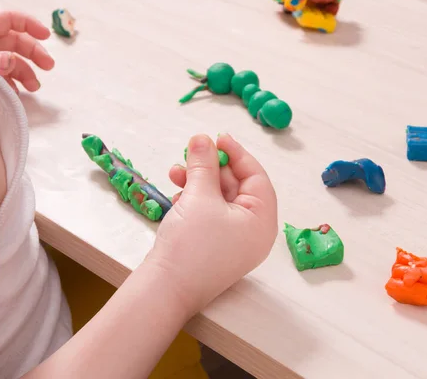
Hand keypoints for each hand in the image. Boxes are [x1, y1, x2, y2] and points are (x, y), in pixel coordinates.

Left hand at [0, 11, 54, 93]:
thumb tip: (14, 61)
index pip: (10, 20)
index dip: (30, 24)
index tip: (46, 35)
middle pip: (16, 41)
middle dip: (34, 53)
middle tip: (48, 66)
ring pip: (11, 60)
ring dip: (26, 72)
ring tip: (34, 87)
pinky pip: (2, 76)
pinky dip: (12, 84)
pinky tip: (16, 93)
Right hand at [147, 134, 277, 313]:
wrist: (165, 290)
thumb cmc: (190, 245)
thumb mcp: (199, 197)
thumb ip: (203, 164)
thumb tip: (202, 139)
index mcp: (262, 222)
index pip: (256, 177)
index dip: (237, 153)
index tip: (217, 137)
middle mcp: (252, 232)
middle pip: (237, 186)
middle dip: (211, 168)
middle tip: (191, 152)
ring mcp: (233, 242)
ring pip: (219, 199)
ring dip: (198, 182)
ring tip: (175, 173)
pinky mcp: (214, 247)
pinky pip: (209, 214)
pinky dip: (194, 200)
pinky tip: (176, 194)